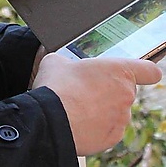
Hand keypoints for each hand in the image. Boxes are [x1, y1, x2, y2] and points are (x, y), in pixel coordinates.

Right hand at [31, 52, 161, 155]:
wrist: (51, 119)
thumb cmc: (57, 87)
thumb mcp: (57, 60)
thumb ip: (70, 61)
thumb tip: (65, 66)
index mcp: (119, 71)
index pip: (149, 70)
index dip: (144, 71)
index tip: (137, 72)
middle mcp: (126, 95)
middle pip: (125, 90)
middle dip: (108, 88)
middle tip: (85, 87)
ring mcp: (121, 119)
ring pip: (115, 111)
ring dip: (101, 108)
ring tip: (76, 105)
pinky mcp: (112, 138)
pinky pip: (107, 128)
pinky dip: (95, 125)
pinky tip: (77, 119)